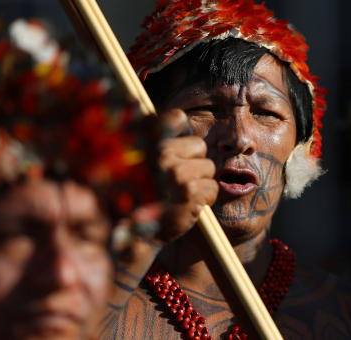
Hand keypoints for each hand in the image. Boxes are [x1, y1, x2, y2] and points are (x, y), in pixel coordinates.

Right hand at [153, 109, 217, 243]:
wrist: (138, 234)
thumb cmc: (145, 195)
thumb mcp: (144, 162)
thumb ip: (160, 140)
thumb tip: (180, 116)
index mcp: (148, 142)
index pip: (176, 117)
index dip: (183, 132)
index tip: (180, 148)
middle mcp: (160, 154)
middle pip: (199, 146)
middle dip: (196, 164)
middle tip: (177, 182)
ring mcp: (175, 172)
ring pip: (208, 168)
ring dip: (200, 183)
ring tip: (181, 195)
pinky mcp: (189, 191)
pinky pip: (212, 188)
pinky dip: (205, 199)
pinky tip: (187, 206)